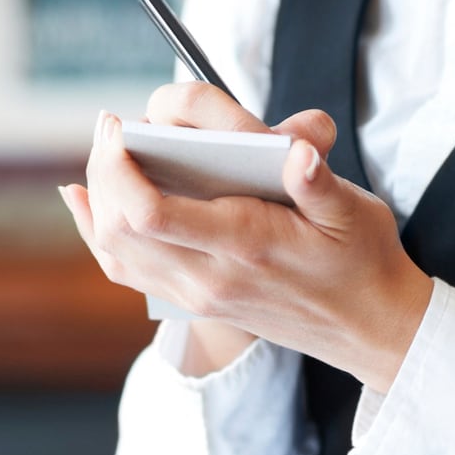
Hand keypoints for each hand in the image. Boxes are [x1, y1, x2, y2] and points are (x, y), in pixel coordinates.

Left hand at [59, 83, 432, 390]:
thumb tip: (300, 148)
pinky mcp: (195, 300)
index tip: (120, 125)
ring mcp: (198, 295)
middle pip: (118, 228)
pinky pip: (126, 270)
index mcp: (245, 246)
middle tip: (114, 126)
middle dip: (103, 170)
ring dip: (97, 197)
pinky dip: (97, 232)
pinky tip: (84, 198)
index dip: (118, 166)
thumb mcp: (356, 212)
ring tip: (105, 151)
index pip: (150, 212)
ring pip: (114, 251)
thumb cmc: (363, 262)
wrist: (370, 329)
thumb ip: (320, 181)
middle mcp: (211, 278)